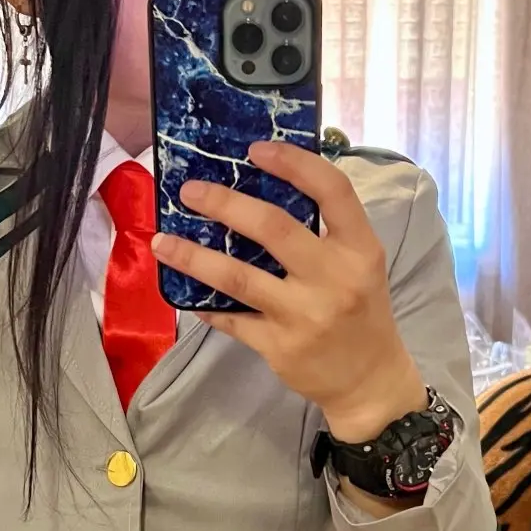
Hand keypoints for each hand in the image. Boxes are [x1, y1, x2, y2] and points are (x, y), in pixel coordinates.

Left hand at [152, 141, 425, 440]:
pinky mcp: (280, 347)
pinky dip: (206, 305)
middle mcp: (334, 278)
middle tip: (189, 191)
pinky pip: (231, 318)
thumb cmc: (361, 310)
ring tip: (161, 242)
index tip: (255, 149)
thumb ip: (324, 231)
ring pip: (238, 276)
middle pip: (273, 228)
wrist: (369, 381)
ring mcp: (305, 315)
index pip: (332, 190)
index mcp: (360, 249)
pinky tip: (186, 294)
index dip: (294, 162)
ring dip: (193, 256)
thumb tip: (260, 189)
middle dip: (224, 204)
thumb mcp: (360, 264)